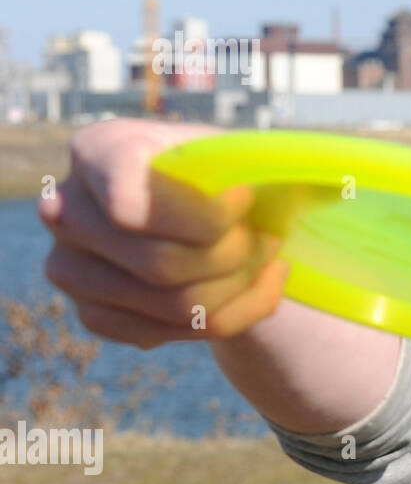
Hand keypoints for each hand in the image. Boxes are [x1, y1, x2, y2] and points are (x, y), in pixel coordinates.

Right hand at [38, 119, 290, 348]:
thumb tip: (257, 181)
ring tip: (268, 256)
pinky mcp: (93, 315)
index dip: (203, 214)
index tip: (247, 198)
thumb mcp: (237, 151)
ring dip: (241, 285)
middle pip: (161, 264)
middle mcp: (67, 210)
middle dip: (236, 255)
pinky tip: (253, 283)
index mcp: (98, 152)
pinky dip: (237, 314)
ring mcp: (70, 268)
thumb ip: (246, 160)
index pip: (130, 205)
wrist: (212, 216)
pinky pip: (176, 332)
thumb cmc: (222, 174)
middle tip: (271, 236)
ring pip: (174, 305)